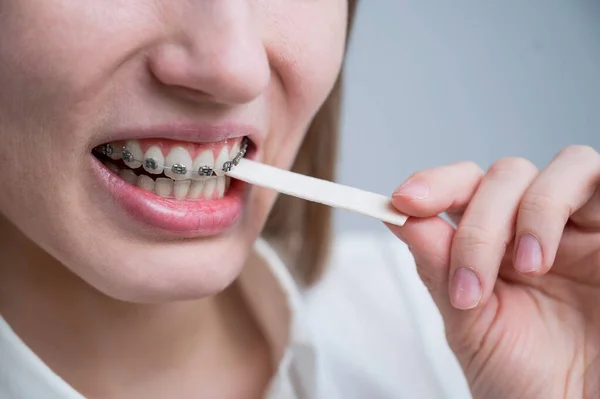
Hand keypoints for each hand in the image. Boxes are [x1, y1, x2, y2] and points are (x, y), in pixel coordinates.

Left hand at [387, 146, 599, 398]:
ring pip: (556, 169)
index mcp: (493, 246)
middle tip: (469, 286)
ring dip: (530, 211)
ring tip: (528, 268)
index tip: (403, 202)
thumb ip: (437, 267)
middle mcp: (534, 229)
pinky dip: (560, 204)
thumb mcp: (470, 325)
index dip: (433, 184)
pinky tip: (547, 255)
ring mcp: (581, 228)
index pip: (463, 188)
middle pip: (503, 176)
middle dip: (479, 225)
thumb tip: (398, 216)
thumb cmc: (526, 381)